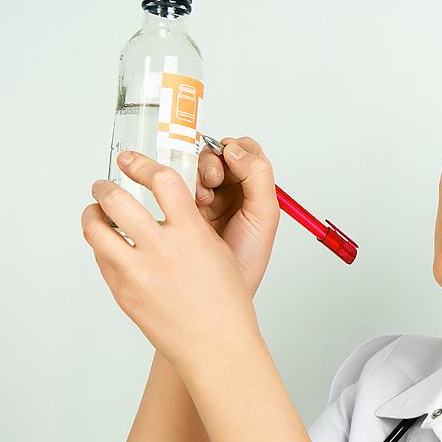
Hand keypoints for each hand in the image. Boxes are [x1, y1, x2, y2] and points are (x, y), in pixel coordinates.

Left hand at [81, 147, 275, 362]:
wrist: (216, 344)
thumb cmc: (225, 301)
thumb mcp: (218, 250)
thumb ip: (190, 224)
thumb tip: (167, 202)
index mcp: (191, 234)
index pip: (161, 181)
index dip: (143, 165)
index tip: (132, 162)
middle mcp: (161, 250)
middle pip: (116, 200)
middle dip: (105, 187)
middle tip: (104, 185)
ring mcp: (138, 273)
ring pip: (96, 230)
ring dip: (93, 215)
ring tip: (97, 213)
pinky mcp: (123, 293)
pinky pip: (102, 260)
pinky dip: (103, 247)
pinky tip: (113, 246)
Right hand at [194, 137, 280, 297]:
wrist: (219, 292)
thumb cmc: (247, 258)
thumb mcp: (264, 216)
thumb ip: (258, 176)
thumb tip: (234, 149)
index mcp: (253, 188)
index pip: (247, 151)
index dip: (237, 150)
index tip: (230, 163)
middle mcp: (231, 189)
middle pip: (218, 154)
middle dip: (214, 163)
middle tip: (213, 181)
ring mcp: (206, 197)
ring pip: (197, 166)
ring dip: (198, 175)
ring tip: (202, 198)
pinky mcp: (182, 207)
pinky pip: (177, 183)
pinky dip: (180, 186)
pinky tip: (190, 203)